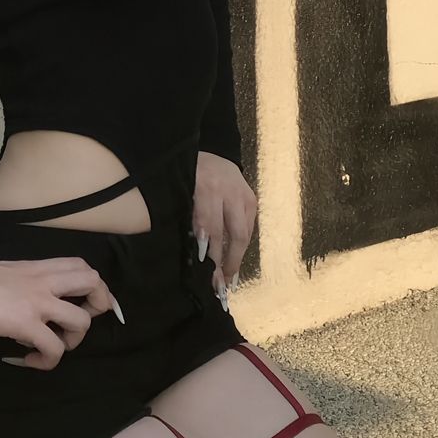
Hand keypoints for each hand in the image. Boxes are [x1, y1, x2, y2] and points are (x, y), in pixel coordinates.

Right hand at [0, 229, 123, 369]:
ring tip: (48, 349)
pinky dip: (46, 362)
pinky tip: (25, 362)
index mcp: (32, 268)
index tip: (88, 304)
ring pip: (82, 322)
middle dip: (99, 307)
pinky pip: (54, 349)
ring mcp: (35, 302)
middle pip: (94, 283)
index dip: (94, 286)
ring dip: (71, 342)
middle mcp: (41, 281)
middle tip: (75, 326)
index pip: (80, 266)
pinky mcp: (24, 324)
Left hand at [193, 151, 256, 303]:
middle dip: (228, 261)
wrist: (215, 153)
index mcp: (209, 187)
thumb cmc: (192, 174)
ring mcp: (245, 196)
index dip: (209, 248)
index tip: (204, 268)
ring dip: (236, 258)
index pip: (211, 225)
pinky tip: (234, 262)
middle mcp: (231, 192)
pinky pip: (248, 228)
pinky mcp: (253, 201)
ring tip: (229, 280)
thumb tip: (195, 249)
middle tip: (221, 284)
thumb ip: (190, 216)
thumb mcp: (184, 190)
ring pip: (244, 234)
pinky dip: (240, 246)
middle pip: (234, 233)